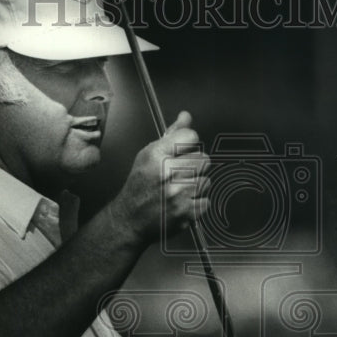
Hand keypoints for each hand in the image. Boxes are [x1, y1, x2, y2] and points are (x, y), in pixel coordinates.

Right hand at [111, 111, 210, 242]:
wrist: (130, 219)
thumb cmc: (139, 187)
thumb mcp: (149, 155)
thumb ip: (171, 135)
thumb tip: (186, 117)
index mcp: (156, 155)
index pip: (191, 137)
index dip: (189, 144)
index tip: (182, 152)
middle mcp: (167, 173)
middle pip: (204, 158)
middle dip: (194, 166)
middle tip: (179, 174)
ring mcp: (178, 194)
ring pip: (207, 180)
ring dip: (196, 185)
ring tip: (179, 189)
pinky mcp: (186, 213)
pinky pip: (206, 201)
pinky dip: (196, 203)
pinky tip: (182, 202)